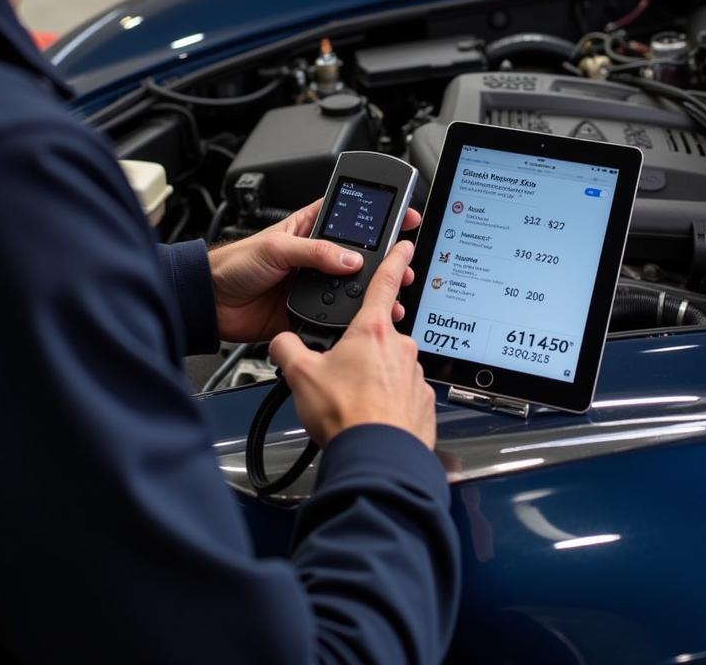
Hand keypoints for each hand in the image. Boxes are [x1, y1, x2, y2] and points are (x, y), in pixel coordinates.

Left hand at [208, 200, 419, 344]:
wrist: (211, 302)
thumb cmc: (234, 263)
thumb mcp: (276, 248)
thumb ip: (314, 251)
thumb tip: (349, 257)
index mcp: (308, 229)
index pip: (350, 216)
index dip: (377, 214)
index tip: (404, 215)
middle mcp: (316, 257)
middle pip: (359, 256)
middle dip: (385, 260)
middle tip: (403, 264)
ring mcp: (313, 284)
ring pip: (352, 288)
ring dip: (372, 293)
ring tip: (392, 296)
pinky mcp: (307, 311)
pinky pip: (335, 315)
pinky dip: (352, 319)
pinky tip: (365, 320)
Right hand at [269, 240, 435, 449]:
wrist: (377, 459)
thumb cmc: (346, 415)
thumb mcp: (301, 375)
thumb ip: (287, 348)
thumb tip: (282, 342)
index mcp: (373, 330)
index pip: (386, 282)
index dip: (395, 259)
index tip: (404, 245)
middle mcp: (400, 348)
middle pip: (379, 335)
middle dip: (360, 350)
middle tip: (339, 374)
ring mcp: (415, 376)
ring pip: (389, 367)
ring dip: (372, 379)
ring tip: (350, 402)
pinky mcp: (424, 404)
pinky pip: (402, 395)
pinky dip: (386, 402)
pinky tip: (368, 417)